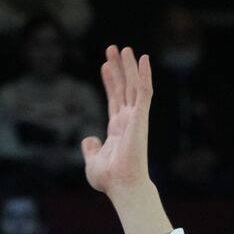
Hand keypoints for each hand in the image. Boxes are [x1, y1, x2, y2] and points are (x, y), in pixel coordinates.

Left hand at [81, 46, 152, 196]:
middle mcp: (127, 120)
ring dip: (128, 66)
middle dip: (118, 68)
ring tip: (123, 48)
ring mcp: (135, 117)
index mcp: (116, 129)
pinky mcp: (140, 117)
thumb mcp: (92, 162)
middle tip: (112, 49)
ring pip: (133, 85)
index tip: (105, 66)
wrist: (121, 185)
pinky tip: (144, 58)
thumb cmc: (109, 179)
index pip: (114, 99)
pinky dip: (144, 75)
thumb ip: (90, 149)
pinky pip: (144, 91)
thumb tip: (88, 139)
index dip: (110, 82)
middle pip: (123, 87)